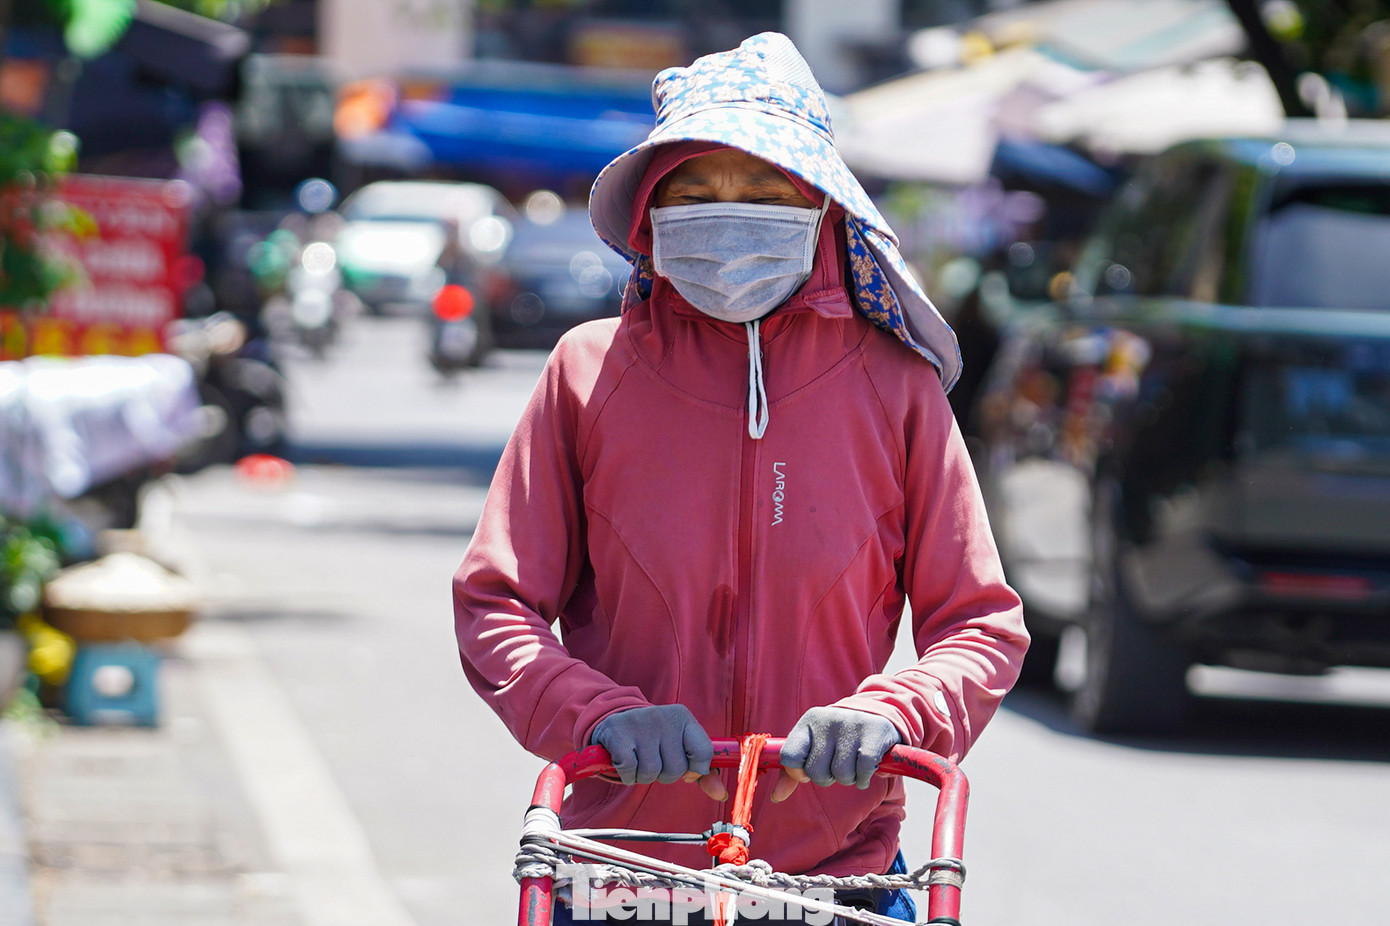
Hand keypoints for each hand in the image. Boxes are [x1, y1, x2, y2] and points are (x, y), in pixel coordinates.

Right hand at [590, 705, 727, 799]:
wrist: (617, 721)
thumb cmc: (656, 740)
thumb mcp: (681, 747)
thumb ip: (703, 771)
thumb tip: (722, 795)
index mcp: (684, 718)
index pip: (704, 751)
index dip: (696, 769)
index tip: (686, 770)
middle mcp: (664, 717)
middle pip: (676, 769)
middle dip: (665, 774)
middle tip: (655, 760)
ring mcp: (640, 723)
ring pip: (651, 772)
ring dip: (643, 776)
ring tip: (639, 760)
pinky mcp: (618, 733)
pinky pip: (629, 771)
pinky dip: (627, 775)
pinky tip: (625, 761)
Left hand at [772, 707, 900, 801]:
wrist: (875, 716)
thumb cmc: (836, 739)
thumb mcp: (812, 747)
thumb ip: (791, 772)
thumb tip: (777, 797)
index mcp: (808, 721)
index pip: (790, 756)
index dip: (798, 772)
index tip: (808, 770)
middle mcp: (828, 720)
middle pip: (816, 772)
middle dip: (827, 777)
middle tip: (835, 766)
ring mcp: (852, 725)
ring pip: (841, 775)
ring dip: (848, 778)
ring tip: (853, 764)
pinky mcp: (874, 734)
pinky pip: (863, 772)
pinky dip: (864, 779)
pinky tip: (866, 769)